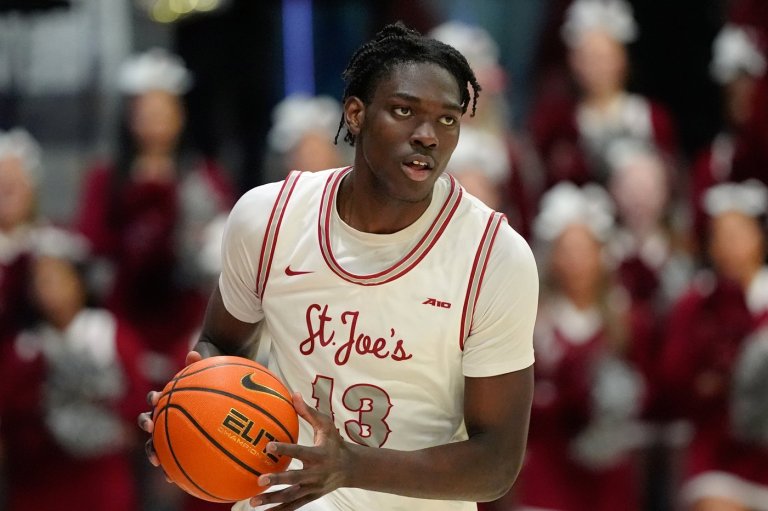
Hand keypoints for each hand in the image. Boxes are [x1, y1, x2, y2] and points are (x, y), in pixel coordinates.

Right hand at [137, 350, 202, 469]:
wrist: (218, 389)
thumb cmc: (212, 377)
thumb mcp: (208, 369)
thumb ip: (199, 363)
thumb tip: (193, 353)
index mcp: (171, 399)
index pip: (156, 399)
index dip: (153, 400)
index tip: (155, 400)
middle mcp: (167, 414)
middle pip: (150, 421)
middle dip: (146, 425)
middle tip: (150, 428)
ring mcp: (172, 429)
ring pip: (157, 442)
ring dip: (155, 452)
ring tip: (158, 462)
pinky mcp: (181, 444)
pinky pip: (176, 458)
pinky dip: (174, 468)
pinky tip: (176, 480)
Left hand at [249, 393, 350, 510]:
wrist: (351, 468)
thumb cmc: (335, 443)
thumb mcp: (326, 425)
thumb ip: (308, 412)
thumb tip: (293, 394)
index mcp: (318, 455)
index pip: (300, 451)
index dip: (285, 449)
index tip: (268, 446)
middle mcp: (315, 474)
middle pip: (294, 479)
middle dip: (277, 480)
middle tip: (259, 480)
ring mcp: (313, 488)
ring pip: (291, 496)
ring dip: (272, 500)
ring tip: (253, 502)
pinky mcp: (311, 497)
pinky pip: (293, 506)